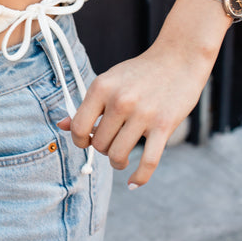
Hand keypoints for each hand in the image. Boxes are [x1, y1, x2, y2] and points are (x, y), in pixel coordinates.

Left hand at [58, 37, 214, 188]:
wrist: (179, 58)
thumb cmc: (140, 73)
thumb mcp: (109, 81)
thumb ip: (88, 105)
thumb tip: (62, 125)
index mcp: (102, 87)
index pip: (79, 127)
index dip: (80, 141)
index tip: (88, 140)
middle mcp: (120, 100)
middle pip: (99, 145)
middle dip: (103, 149)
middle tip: (113, 141)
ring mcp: (143, 114)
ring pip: (118, 156)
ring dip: (118, 162)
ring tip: (122, 157)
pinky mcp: (164, 125)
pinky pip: (148, 162)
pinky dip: (139, 177)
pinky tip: (134, 182)